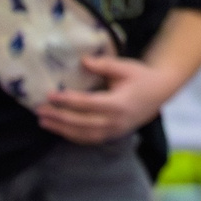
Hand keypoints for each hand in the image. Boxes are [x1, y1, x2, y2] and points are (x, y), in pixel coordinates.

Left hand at [38, 53, 169, 142]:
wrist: (160, 93)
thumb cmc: (141, 77)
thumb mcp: (126, 67)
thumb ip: (104, 65)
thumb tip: (83, 61)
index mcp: (119, 104)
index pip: (87, 104)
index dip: (67, 100)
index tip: (50, 95)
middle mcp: (115, 121)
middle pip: (81, 122)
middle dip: (58, 117)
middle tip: (39, 111)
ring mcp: (114, 131)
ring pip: (82, 134)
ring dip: (60, 129)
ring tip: (43, 121)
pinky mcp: (112, 136)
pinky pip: (88, 139)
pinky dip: (71, 135)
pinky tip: (57, 129)